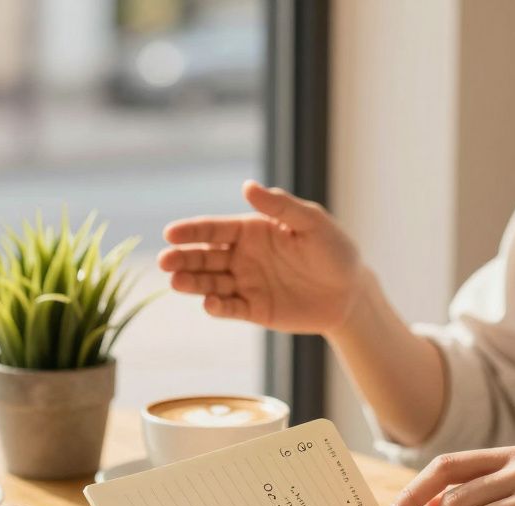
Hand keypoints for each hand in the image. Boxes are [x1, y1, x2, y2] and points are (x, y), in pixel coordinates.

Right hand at [160, 179, 364, 334]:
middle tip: (164, 261)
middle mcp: (243, 256)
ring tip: (176, 282)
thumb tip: (247, 187)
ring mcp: (246, 284)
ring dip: (192, 282)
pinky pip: (230, 308)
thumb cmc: (334, 251)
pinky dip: (217, 307)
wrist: (350, 293)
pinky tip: (209, 303)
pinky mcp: (254, 309)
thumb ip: (280, 207)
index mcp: (251, 230)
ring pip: (210, 282)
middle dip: (182, 258)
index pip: (215, 228)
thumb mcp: (312, 223)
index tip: (170, 234)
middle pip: (204, 256)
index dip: (192, 231)